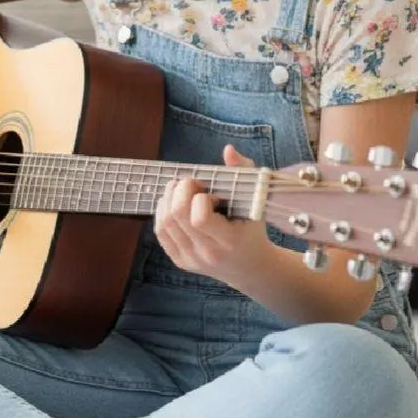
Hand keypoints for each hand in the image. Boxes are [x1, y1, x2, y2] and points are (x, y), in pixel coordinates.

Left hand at [153, 145, 270, 286]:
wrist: (250, 268)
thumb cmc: (253, 229)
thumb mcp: (255, 201)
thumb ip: (243, 172)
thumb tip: (228, 149)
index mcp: (228, 241)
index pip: (199, 218)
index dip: (200, 198)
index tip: (212, 193)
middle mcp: (207, 254)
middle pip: (177, 217)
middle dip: (180, 190)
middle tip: (191, 182)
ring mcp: (190, 259)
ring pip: (165, 223)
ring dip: (168, 198)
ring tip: (181, 189)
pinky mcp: (180, 261)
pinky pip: (161, 232)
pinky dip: (163, 212)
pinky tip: (173, 203)